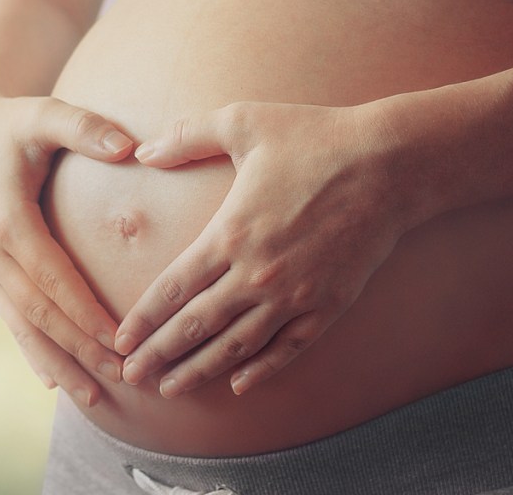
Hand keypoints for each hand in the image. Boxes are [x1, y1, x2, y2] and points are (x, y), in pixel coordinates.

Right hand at [0, 95, 132, 406]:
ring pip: (24, 327)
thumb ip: (84, 127)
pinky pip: (12, 319)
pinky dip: (33, 351)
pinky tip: (53, 380)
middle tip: (120, 380)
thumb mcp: (44, 114)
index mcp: (6, 222)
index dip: (84, 313)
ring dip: (57, 363)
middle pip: (39, 314)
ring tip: (92, 398)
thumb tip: (128, 147)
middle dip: (79, 350)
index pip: (52, 279)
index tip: (118, 342)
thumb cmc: (13, 122)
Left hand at [114, 101, 410, 396]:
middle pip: (196, 326)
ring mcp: (294, 295)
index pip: (172, 289)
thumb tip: (142, 150)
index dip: (143, 320)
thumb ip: (188, 136)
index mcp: (230, 233)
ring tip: (171, 390)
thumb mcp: (244, 122)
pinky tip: (239, 384)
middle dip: (159, 355)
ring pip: (236, 346)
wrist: (392, 163)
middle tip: (131, 377)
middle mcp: (257, 273)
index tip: (120, 341)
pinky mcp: (329, 305)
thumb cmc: (316, 138)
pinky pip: (288, 348)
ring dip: (200, 370)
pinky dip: (261, 369)